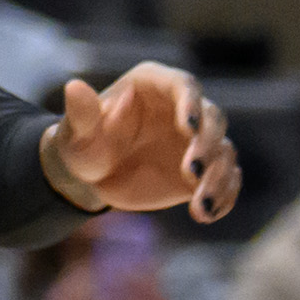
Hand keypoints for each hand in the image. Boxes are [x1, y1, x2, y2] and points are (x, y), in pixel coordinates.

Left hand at [46, 64, 237, 223]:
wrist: (94, 174)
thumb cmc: (84, 143)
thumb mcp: (78, 131)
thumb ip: (80, 112)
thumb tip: (74, 86)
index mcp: (155, 85)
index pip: (183, 86)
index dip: (190, 104)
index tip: (188, 126)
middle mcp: (185, 107)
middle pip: (212, 118)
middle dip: (206, 145)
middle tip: (190, 172)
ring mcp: (198, 139)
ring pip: (223, 151)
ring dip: (217, 177)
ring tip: (201, 206)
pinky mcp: (205, 169)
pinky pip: (226, 179)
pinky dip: (223, 196)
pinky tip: (208, 214)